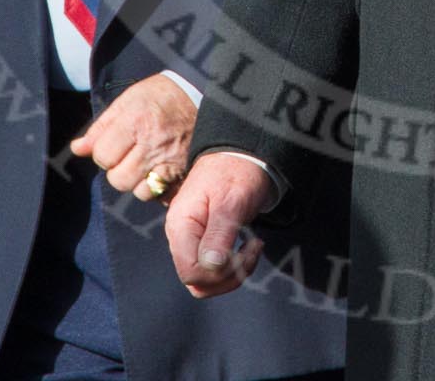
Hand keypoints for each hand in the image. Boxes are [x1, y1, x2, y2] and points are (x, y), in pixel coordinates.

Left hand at [71, 73, 197, 197]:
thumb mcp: (128, 100)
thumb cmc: (161, 96)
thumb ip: (101, 127)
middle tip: (127, 155)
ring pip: (139, 192)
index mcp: (136, 122)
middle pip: (118, 179)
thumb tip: (78, 149)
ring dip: (137, 181)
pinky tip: (157, 172)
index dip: (103, 151)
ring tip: (143, 164)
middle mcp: (154, 144)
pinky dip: (156, 187)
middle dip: (117, 170)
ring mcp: (171, 160)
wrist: (203, 95)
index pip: (102, 156)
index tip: (113, 142)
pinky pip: (162, 195)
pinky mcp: (184, 172)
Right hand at [164, 152, 272, 297]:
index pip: (190, 272)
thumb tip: (210, 267)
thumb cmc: (237, 172)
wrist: (243, 154)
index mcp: (181, 226)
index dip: (219, 273)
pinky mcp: (205, 242)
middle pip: (196, 281)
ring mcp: (192, 241)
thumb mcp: (230, 201)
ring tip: (253, 248)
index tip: (246, 250)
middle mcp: (181, 237)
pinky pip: (214, 270)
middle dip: (229, 276)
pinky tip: (249, 248)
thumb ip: (218, 235)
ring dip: (234, 274)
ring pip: (206, 281)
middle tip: (253, 250)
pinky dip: (235, 267)